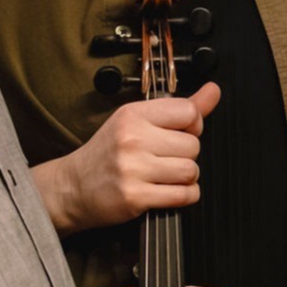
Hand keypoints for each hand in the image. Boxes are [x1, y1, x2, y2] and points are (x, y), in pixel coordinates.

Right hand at [33, 85, 220, 234]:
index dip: (192, 125)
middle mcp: (132, 139)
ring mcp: (132, 168)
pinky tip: (167, 190)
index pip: (188, 112)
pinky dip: (184, 195)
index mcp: (133, 115)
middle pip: (193, 145)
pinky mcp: (135, 196)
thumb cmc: (108, 153)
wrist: (73, 187)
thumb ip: (180, 108)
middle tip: (164, 158)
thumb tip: (213, 91)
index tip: (179, 133)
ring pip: (191, 170)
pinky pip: (184, 195)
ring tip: (164, 175)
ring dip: (185, 177)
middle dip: (186, 155)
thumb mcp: (138, 122)